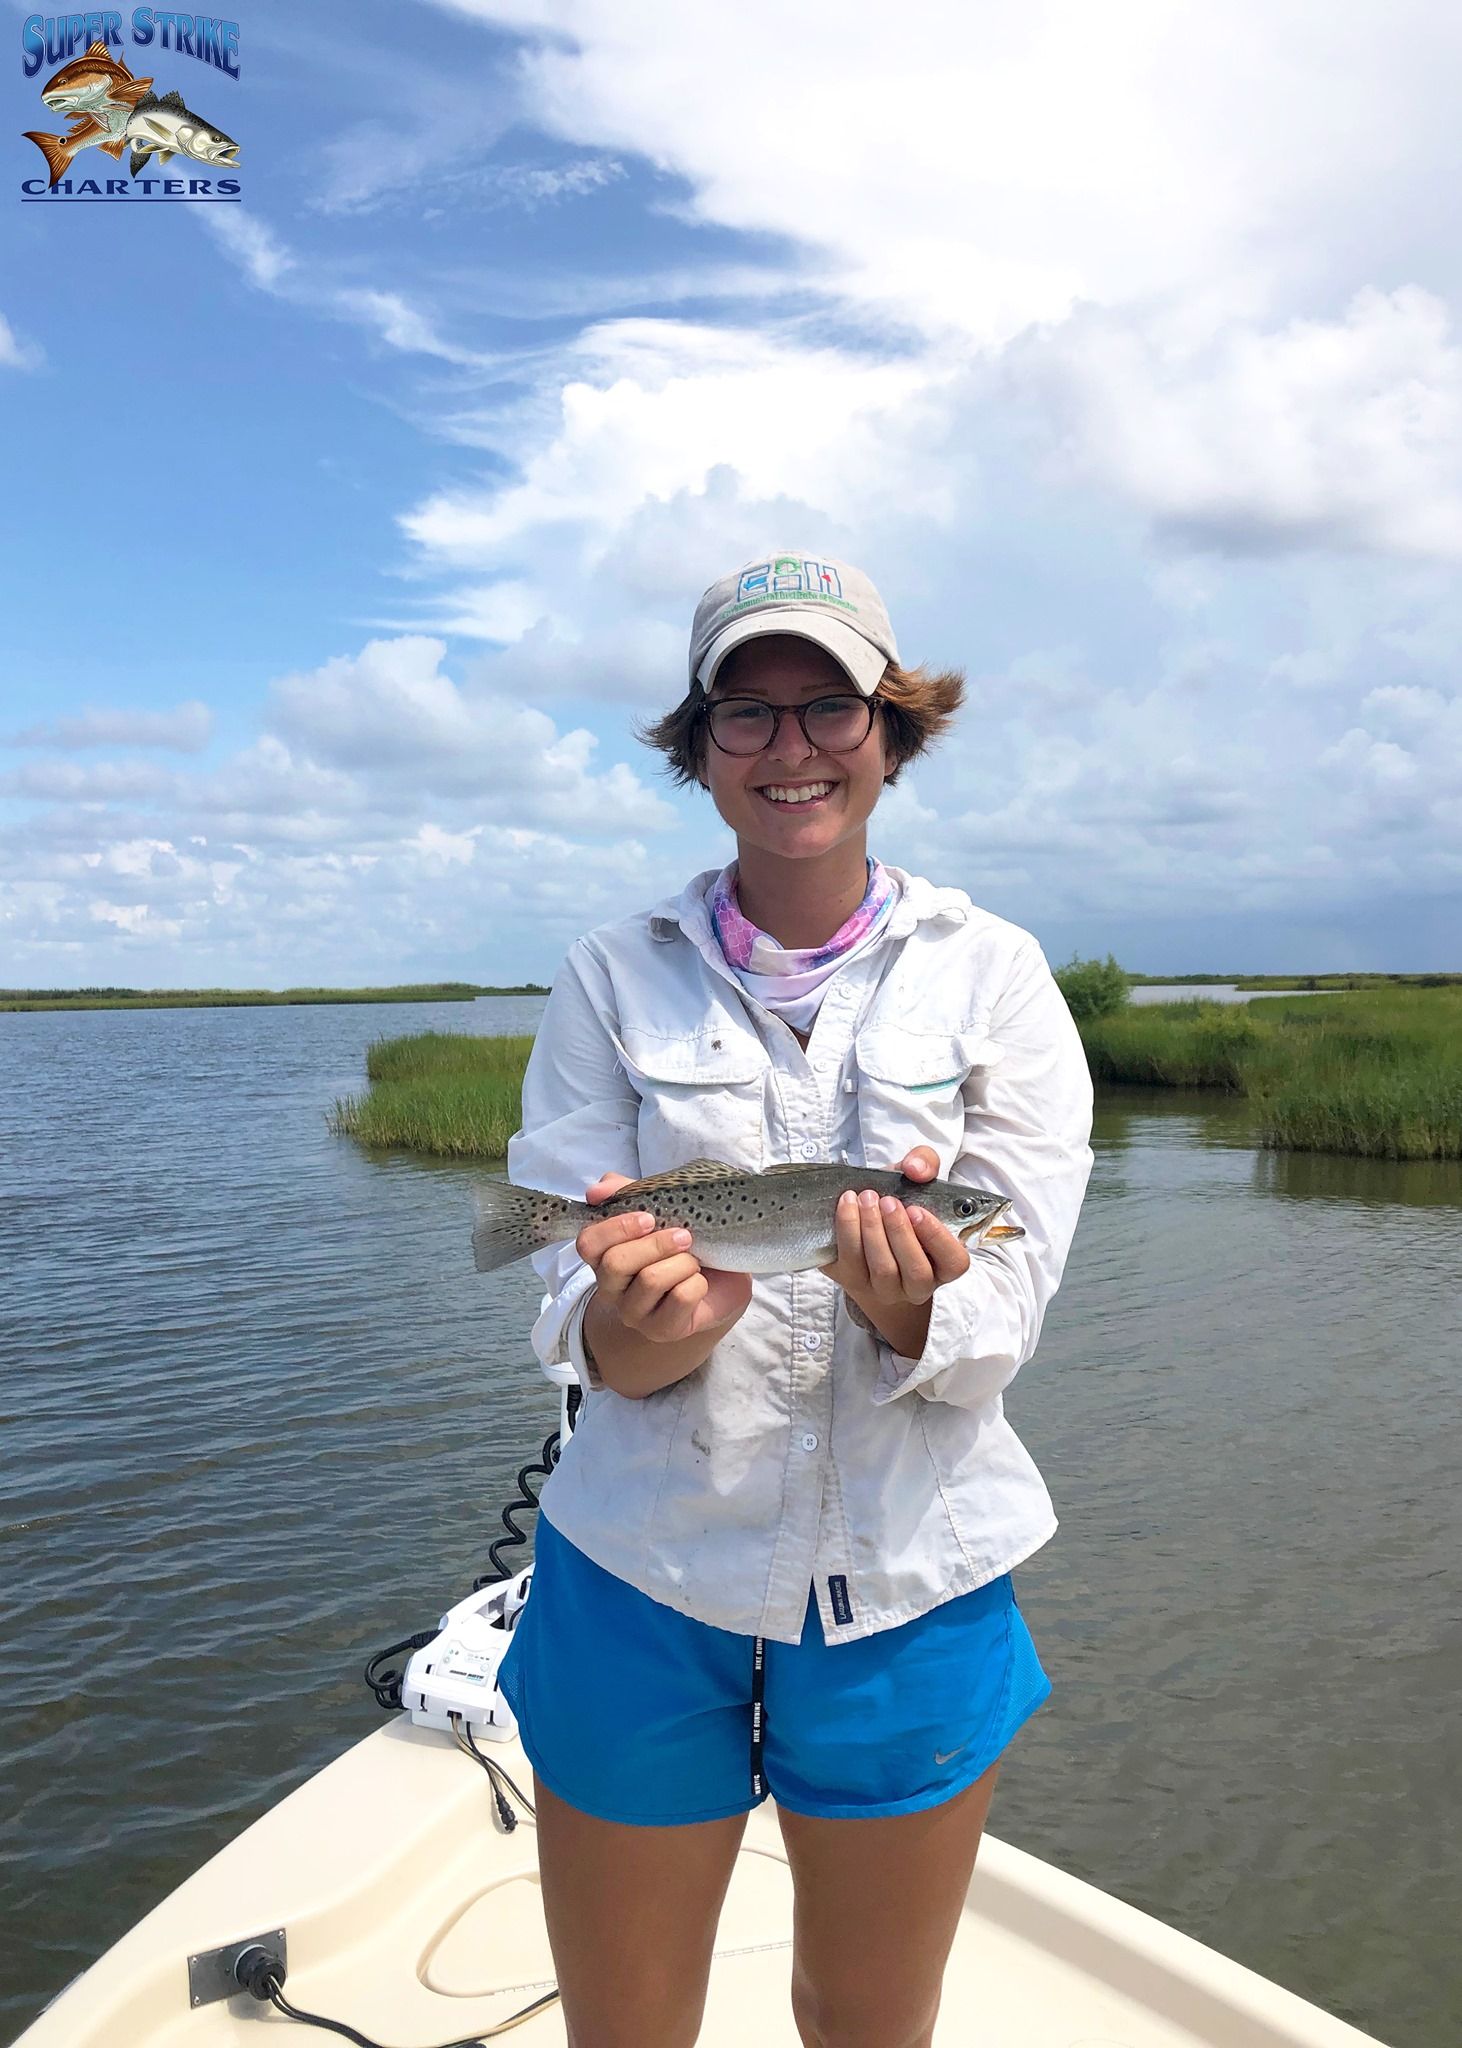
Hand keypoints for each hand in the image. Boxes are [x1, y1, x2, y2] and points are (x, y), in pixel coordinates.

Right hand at [576, 1171, 752, 1345]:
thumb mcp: (660, 1209)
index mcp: (604, 1256)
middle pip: (616, 1263)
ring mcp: (635, 1313)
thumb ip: (627, 1193)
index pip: (588, 1244)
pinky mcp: (663, 1329)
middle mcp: (612, 1288)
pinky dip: (698, 1282)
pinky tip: (700, 1282)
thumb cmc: (685, 1242)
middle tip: (684, 1236)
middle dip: (656, 1244)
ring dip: (682, 1262)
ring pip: (650, 1280)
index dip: (615, 1228)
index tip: (649, 1218)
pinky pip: (680, 1297)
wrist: (723, 1277)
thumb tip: (596, 1190)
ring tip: (694, 1260)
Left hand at [820, 1147, 970, 1352]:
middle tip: (887, 1201)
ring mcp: (884, 1288)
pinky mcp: (851, 1282)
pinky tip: (846, 1205)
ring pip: (883, 1270)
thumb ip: (924, 1164)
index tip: (916, 1210)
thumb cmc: (899, 1208)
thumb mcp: (915, 1182)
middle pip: (916, 1270)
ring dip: (872, 1231)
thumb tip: (915, 1168)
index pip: (954, 1262)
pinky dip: (847, 1231)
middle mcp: (917, 1284)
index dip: (937, 1238)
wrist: (863, 1228)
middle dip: (900, 1232)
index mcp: (942, 1263)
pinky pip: (850, 1263)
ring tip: (865, 1199)